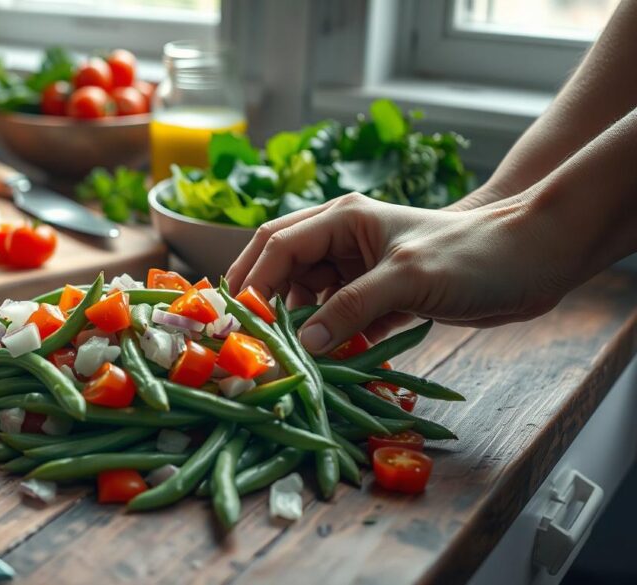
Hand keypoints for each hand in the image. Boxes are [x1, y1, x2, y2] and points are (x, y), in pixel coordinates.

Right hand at [225, 193, 577, 354]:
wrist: (530, 262)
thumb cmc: (469, 255)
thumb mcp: (405, 279)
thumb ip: (350, 308)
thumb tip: (303, 343)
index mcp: (342, 218)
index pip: (278, 244)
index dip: (253, 280)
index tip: (238, 319)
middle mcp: (343, 241)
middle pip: (283, 268)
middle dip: (265, 302)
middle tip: (248, 339)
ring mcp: (360, 270)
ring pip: (308, 297)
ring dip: (298, 325)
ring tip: (287, 357)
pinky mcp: (378, 298)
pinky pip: (338, 319)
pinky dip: (329, 339)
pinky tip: (325, 362)